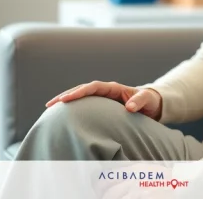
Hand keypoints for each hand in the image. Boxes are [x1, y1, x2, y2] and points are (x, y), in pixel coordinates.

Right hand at [45, 81, 162, 120]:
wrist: (152, 104)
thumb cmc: (150, 101)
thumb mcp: (148, 100)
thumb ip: (140, 101)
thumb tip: (129, 107)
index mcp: (114, 88)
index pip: (93, 87)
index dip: (79, 92)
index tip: (66, 99)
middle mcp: (105, 91)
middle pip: (81, 90)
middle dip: (66, 96)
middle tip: (50, 104)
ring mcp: (102, 97)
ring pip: (81, 97)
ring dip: (66, 100)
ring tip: (50, 108)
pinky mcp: (101, 105)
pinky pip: (85, 105)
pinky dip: (74, 108)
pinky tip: (64, 115)